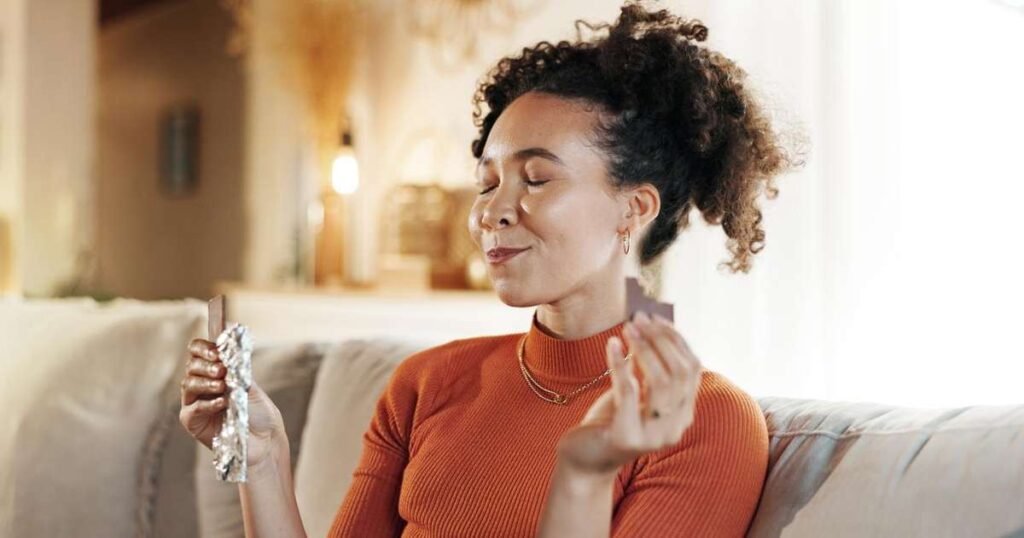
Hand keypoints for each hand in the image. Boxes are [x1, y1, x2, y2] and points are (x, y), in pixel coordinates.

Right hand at [179, 338, 285, 467]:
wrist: (265, 438)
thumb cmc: (259, 412)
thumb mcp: (250, 385)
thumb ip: (236, 369)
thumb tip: (226, 352)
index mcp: (215, 371)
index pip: (198, 351)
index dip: (204, 349)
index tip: (217, 352)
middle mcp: (202, 384)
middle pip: (191, 366)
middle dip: (205, 365)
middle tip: (221, 370)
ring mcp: (195, 402)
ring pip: (188, 384)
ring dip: (205, 382)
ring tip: (222, 386)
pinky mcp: (192, 421)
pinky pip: (193, 408)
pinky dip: (207, 403)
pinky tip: (222, 403)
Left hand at [556, 311, 702, 476]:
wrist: (584, 458)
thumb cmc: (611, 419)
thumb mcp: (638, 392)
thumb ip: (651, 368)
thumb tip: (652, 323)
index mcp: (683, 413)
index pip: (692, 368)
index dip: (675, 338)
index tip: (654, 317)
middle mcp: (675, 427)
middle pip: (680, 372)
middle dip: (660, 339)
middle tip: (638, 318)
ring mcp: (653, 435)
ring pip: (661, 381)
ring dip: (643, 348)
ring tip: (627, 328)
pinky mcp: (626, 436)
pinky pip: (628, 390)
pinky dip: (621, 363)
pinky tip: (612, 344)